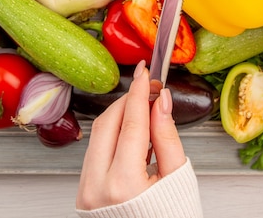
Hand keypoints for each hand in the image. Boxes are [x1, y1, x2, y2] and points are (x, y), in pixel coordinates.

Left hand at [76, 60, 186, 210]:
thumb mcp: (178, 179)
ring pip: (98, 134)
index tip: (145, 72)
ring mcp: (86, 190)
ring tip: (145, 109)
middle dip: (128, 100)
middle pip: (107, 123)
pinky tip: (132, 132)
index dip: (139, 92)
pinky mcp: (83, 191)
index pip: (131, 122)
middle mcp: (97, 186)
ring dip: (120, 116)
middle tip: (148, 87)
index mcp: (124, 183)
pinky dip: (113, 135)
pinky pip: (95, 151)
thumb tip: (161, 101)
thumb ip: (167, 137)